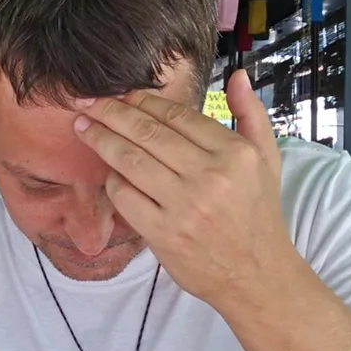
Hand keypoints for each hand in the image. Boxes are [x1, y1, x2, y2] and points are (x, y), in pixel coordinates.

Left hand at [73, 70, 295, 303]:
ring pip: (129, 160)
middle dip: (111, 113)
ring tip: (83, 127)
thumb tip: (236, 76)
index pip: (177, 115)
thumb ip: (250, 114)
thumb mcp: (267, 159)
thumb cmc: (257, 213)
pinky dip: (112, 181)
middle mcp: (210, 176)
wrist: (256, 275)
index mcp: (235, 153)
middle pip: (147, 132)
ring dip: (100, 139)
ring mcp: (184, 206)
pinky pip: (124, 196)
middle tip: (88, 102)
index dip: (143, 101)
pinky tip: (108, 173)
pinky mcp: (163, 233)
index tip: (122, 95)